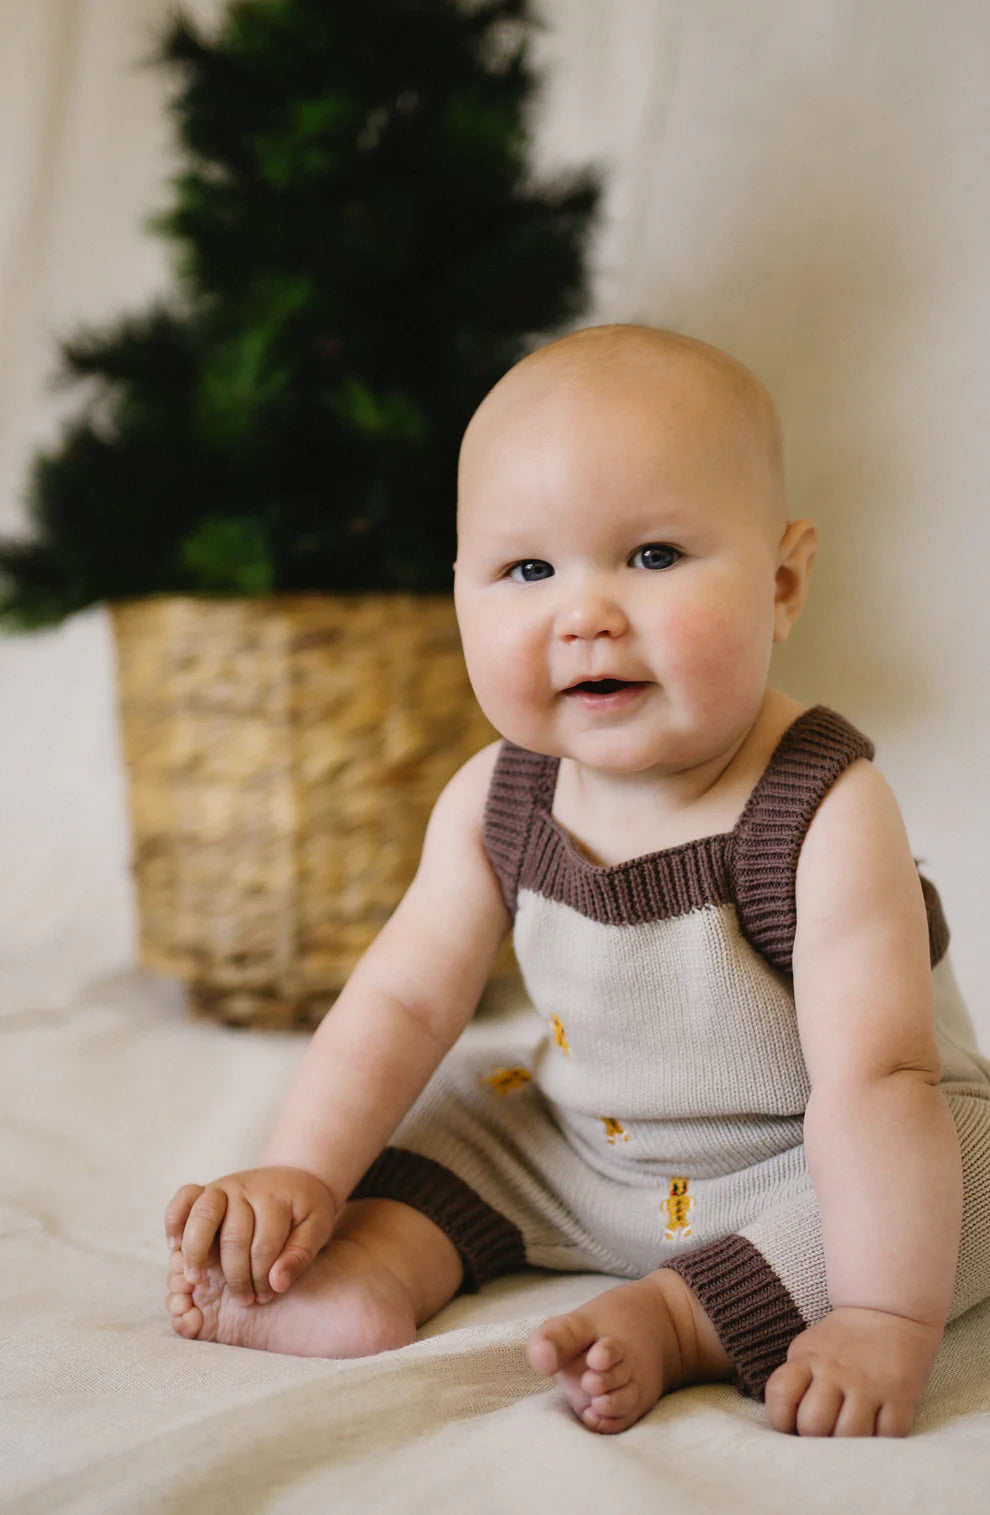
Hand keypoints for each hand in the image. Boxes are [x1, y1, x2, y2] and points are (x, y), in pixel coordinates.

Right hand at [164, 1166, 336, 1305]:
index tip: (267, 1297)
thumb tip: (277, 1284)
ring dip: (196, 1251)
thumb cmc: (305, 1208)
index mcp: (274, 1199)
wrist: (294, 1175)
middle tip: (244, 1300)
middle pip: (233, 1236)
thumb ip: (300, 1255)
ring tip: (196, 1280)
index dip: (263, 1277)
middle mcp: (244, 1189)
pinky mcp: (205, 1189)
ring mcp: (222, 1186)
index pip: (264, 1246)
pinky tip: (175, 1247)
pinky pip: (183, 1198)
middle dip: (236, 1275)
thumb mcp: (317, 1228)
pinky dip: (174, 1219)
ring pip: (202, 1215)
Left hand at [764, 1306, 941, 1436]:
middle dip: (814, 1438)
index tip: (791, 1425)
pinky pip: (887, 1436)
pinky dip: (880, 1440)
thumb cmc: (841, 1342)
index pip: (780, 1394)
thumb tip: (787, 1427)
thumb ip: (795, 1383)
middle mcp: (836, 1370)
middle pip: (813, 1425)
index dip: (780, 1419)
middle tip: (825, 1432)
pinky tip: (876, 1428)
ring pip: (849, 1436)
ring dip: (847, 1445)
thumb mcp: (809, 1349)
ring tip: (849, 1434)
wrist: (889, 1311)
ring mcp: (869, 1384)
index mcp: (808, 1358)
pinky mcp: (901, 1395)